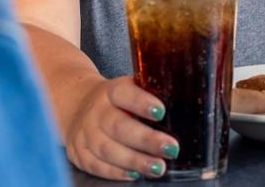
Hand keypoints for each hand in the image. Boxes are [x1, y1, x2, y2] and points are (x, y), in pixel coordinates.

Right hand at [64, 76, 179, 180]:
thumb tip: (189, 103)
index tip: (161, 112)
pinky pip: (96, 165)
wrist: (75, 105)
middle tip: (171, 148)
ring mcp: (85, 133)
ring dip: (135, 160)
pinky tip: (135, 175)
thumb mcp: (128, 89)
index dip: (141, 103)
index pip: (124, 93)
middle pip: (119, 127)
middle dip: (146, 140)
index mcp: (111, 91)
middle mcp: (96, 112)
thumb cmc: (116, 100)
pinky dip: (116, 172)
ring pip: (108, 149)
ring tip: (158, 167)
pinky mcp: (79, 153)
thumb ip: (150, 94)